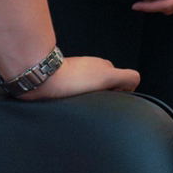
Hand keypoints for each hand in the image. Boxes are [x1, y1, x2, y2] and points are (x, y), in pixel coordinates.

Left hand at [16, 53, 139, 98]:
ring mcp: (72, 75)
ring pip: (86, 91)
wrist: (39, 80)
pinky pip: (70, 95)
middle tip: (92, 105)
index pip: (117, 81)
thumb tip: (133, 86)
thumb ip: (127, 78)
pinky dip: (71, 101)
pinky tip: (66, 105)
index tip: (107, 100)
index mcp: (101, 66)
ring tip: (78, 106)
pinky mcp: (57, 84)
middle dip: (101, 96)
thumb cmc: (72, 79)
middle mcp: (87, 68)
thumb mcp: (109, 76)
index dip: (117, 92)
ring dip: (84, 100)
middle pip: (102, 86)